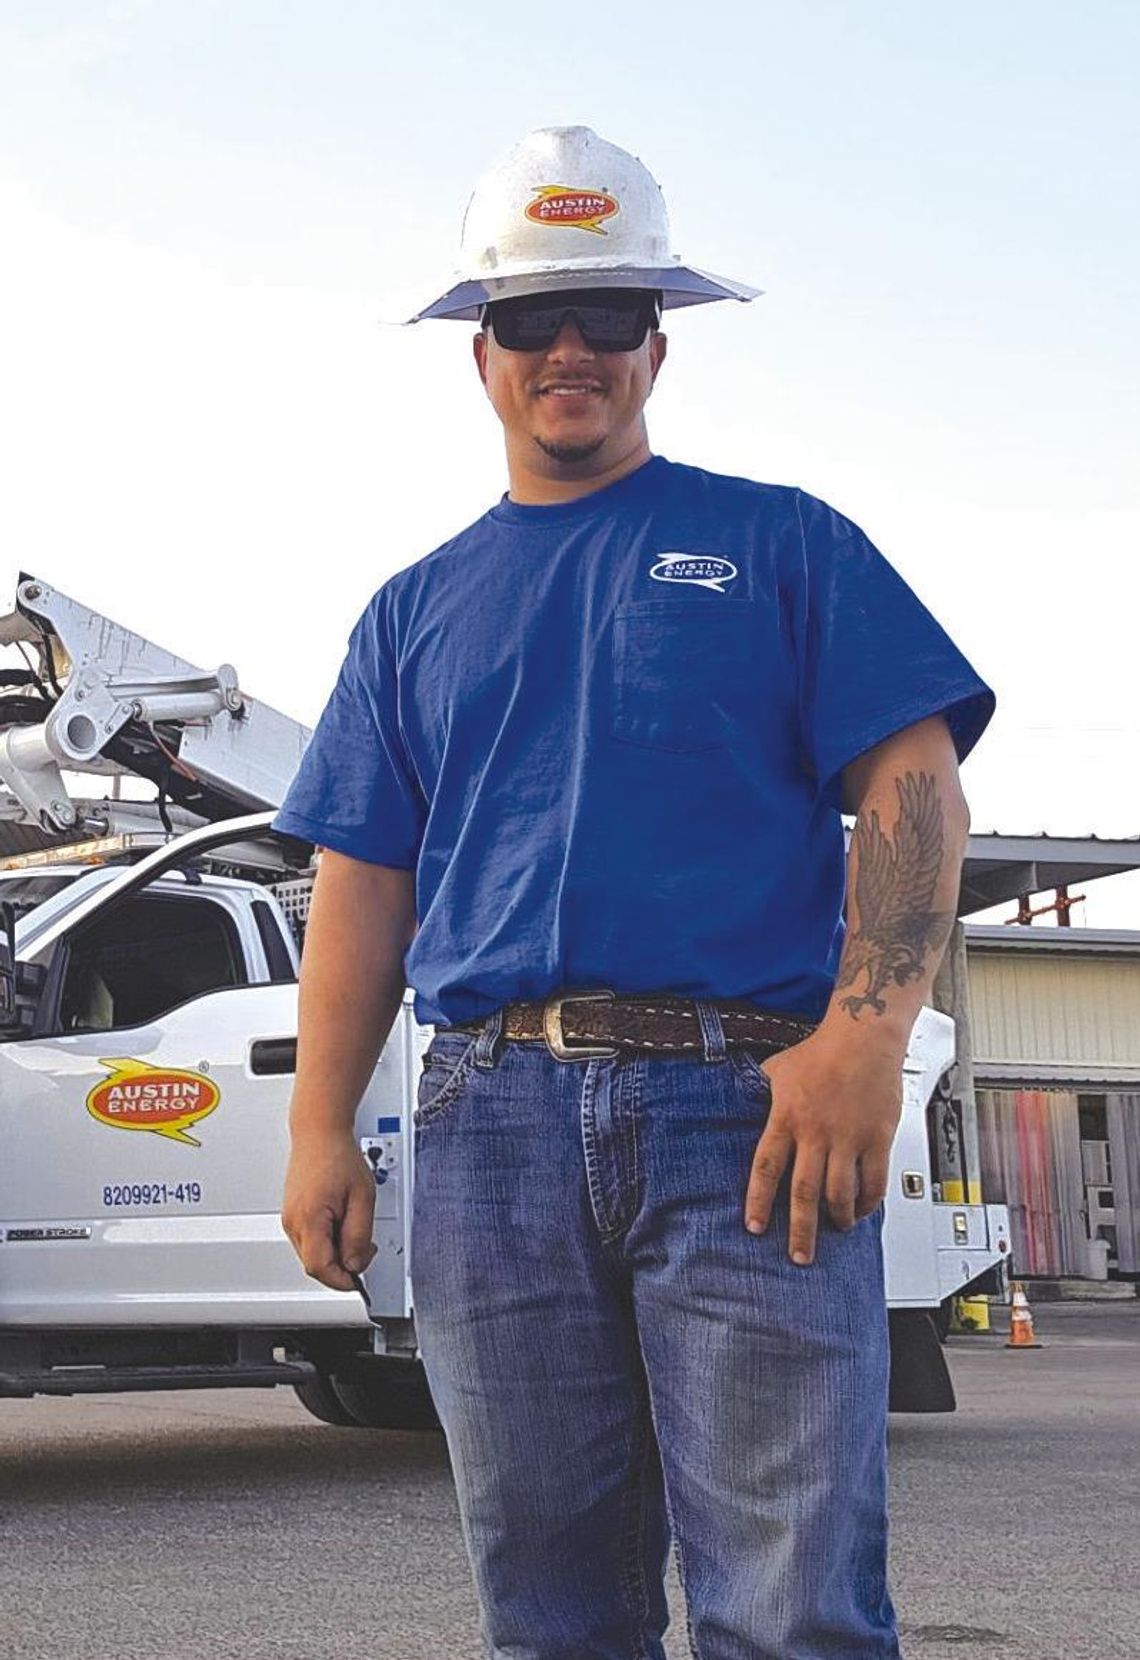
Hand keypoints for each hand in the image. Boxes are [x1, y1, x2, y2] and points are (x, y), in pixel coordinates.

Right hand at [282, 1129, 376, 1291]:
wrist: (319, 1132)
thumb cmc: (338, 1156)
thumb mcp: (362, 1198)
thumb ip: (359, 1236)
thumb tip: (355, 1264)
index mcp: (309, 1219)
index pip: (320, 1268)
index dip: (341, 1280)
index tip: (359, 1282)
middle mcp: (293, 1222)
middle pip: (314, 1265)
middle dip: (342, 1265)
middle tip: (366, 1248)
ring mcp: (289, 1218)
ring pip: (311, 1254)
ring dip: (334, 1252)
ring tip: (354, 1225)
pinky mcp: (292, 1214)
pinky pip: (309, 1240)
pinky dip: (327, 1240)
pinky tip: (341, 1222)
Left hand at [743, 1024, 903, 1264]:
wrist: (863, 1037)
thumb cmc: (820, 1051)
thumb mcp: (777, 1071)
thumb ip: (761, 1096)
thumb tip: (743, 1109)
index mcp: (786, 1118)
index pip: (766, 1168)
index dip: (758, 1201)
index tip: (754, 1227)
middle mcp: (815, 1132)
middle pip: (803, 1192)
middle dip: (800, 1230)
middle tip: (799, 1256)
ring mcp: (847, 1138)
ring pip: (839, 1193)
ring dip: (835, 1218)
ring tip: (833, 1229)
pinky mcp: (876, 1139)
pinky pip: (873, 1181)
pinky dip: (867, 1202)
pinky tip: (861, 1210)